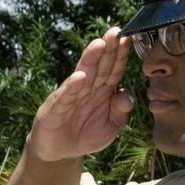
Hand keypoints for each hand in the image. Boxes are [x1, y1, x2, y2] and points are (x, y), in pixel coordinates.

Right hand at [27, 28, 133, 162]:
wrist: (59, 152)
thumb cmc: (86, 135)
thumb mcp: (111, 126)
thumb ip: (121, 111)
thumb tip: (127, 95)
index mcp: (103, 90)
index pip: (114, 69)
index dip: (121, 55)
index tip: (129, 38)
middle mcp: (87, 88)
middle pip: (100, 66)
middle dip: (108, 49)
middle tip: (115, 32)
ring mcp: (71, 96)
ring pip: (83, 75)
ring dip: (91, 59)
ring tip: (98, 44)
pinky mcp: (56, 108)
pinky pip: (66, 96)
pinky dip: (72, 86)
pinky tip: (80, 76)